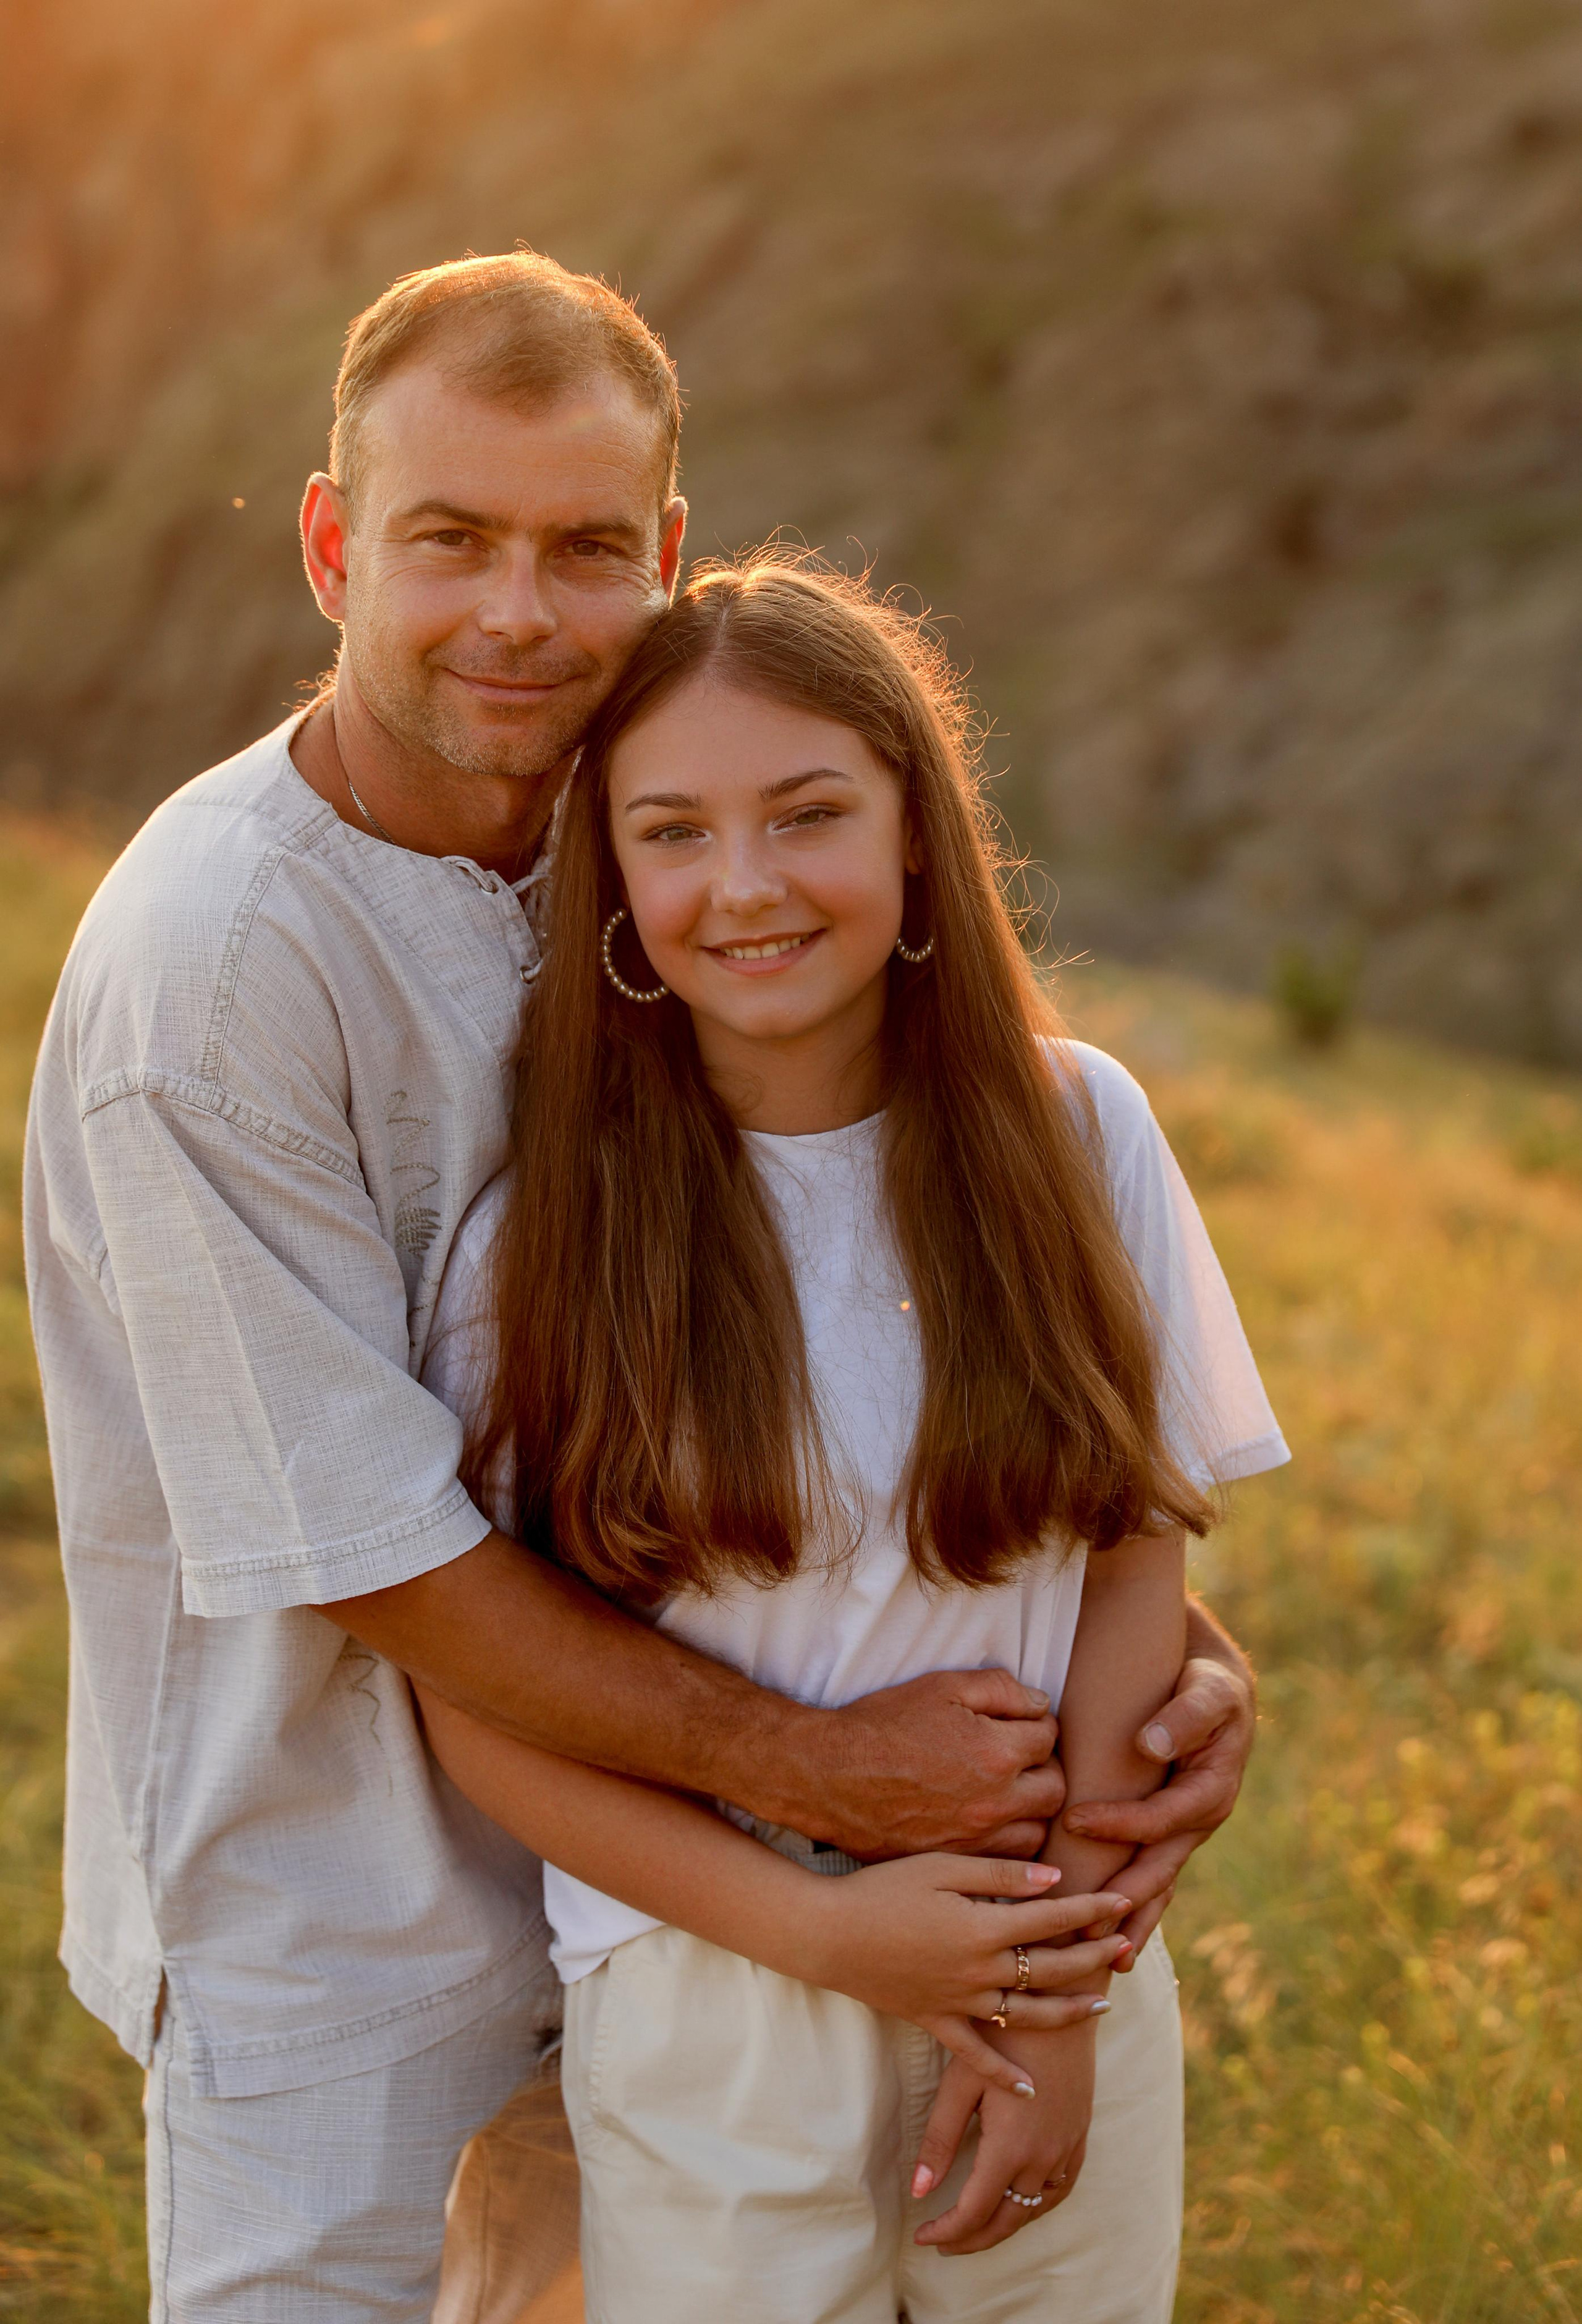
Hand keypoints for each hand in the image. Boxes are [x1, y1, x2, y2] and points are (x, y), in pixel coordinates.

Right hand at [789, 1668, 1066, 1859]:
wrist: (830, 1776)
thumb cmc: (882, 1725)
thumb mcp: (941, 1686)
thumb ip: (1000, 1690)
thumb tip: (1040, 1706)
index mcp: (995, 1754)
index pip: (1048, 1737)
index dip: (1035, 1724)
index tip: (1018, 1723)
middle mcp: (994, 1803)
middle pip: (1055, 1788)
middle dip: (1044, 1767)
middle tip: (1021, 1757)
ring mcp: (975, 1838)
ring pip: (1038, 1832)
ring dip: (1033, 1810)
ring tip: (1010, 1792)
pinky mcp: (955, 1862)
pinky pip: (1007, 1861)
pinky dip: (1009, 1842)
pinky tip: (991, 1823)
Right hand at [797, 1854, 1129, 2095]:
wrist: (828, 1934)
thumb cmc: (883, 1890)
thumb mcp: (941, 1868)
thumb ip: (999, 1875)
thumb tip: (1054, 1880)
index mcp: (983, 1928)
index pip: (1053, 1919)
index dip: (1092, 1911)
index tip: (1125, 1902)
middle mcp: (979, 1972)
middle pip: (1050, 1968)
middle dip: (1094, 1957)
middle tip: (1129, 1947)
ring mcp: (958, 2002)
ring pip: (1027, 2015)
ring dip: (1068, 2011)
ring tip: (1103, 2006)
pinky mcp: (935, 2021)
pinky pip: (976, 2055)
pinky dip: (1003, 2074)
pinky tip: (1028, 2089)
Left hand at [911, 2022, 1096, 2254]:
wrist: (1059, 2000)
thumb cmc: (1002, 2032)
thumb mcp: (962, 2081)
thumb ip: (940, 2139)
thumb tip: (918, 2192)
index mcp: (1010, 2148)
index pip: (975, 2212)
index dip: (946, 2231)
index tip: (921, 2235)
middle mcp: (1044, 2157)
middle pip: (1007, 2220)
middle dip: (973, 2239)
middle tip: (943, 2242)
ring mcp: (1067, 2146)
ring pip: (1037, 2208)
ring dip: (1006, 2224)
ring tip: (976, 2227)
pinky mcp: (1080, 2132)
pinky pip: (1061, 2187)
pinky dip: (1038, 2204)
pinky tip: (1022, 2199)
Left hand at [1061, 1642, 1254, 1953]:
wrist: (1216, 1688)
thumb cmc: (1209, 1685)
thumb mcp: (1209, 1692)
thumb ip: (1185, 1717)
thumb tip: (1150, 1744)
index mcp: (1211, 1792)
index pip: (1159, 1818)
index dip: (1119, 1823)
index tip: (1075, 1820)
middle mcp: (1199, 1821)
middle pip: (1159, 1868)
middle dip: (1123, 1901)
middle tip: (1083, 1927)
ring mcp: (1185, 1833)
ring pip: (1156, 1884)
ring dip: (1129, 1919)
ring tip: (1097, 1956)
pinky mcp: (1168, 1834)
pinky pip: (1151, 1876)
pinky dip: (1133, 1908)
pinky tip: (1111, 1941)